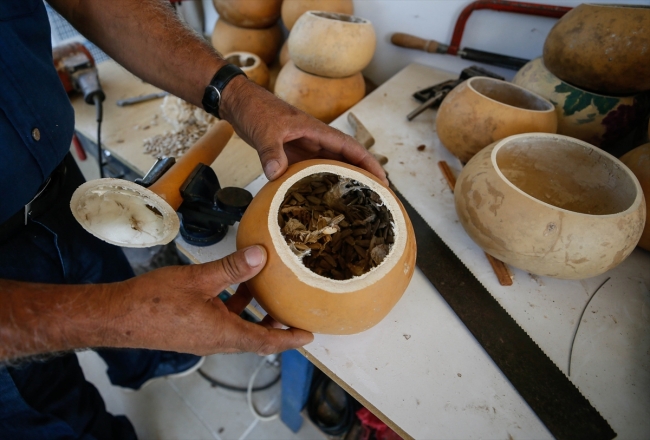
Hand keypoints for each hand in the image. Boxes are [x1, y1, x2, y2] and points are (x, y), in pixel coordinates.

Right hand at [108, 245, 312, 354]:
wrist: (117, 316)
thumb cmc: (153, 301)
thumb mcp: (198, 279)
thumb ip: (231, 268)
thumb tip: (260, 255)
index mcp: (222, 333)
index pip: (265, 342)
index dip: (289, 339)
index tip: (309, 336)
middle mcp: (216, 340)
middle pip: (255, 338)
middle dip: (276, 326)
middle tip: (292, 311)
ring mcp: (203, 337)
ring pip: (239, 327)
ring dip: (254, 313)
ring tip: (266, 291)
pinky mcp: (192, 330)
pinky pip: (222, 321)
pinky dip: (234, 307)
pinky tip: (232, 285)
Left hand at [220, 77, 387, 184]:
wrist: (239, 104)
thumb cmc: (256, 110)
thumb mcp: (265, 132)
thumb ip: (271, 153)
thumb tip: (275, 175)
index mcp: (317, 131)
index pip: (351, 148)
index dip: (368, 163)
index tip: (383, 179)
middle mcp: (316, 140)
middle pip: (346, 159)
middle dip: (363, 176)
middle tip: (376, 199)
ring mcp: (305, 148)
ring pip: (331, 166)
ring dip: (344, 181)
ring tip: (356, 204)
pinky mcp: (293, 154)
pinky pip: (312, 171)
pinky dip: (321, 183)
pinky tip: (324, 200)